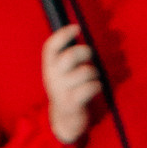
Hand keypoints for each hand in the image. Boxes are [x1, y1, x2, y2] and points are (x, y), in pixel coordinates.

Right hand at [41, 24, 101, 146]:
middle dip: (85, 52)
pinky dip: (97, 85)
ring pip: (85, 72)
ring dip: (94, 72)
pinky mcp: (72, 103)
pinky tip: (96, 88)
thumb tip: (81, 30)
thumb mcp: (62, 71)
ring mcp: (61, 91)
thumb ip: (68, 54)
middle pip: (70, 56)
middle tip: (90, 55)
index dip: (63, 34)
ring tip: (93, 77)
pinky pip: (90, 87)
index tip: (77, 28)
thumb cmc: (68, 88)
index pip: (50, 46)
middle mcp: (52, 77)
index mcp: (49, 66)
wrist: (64, 119)